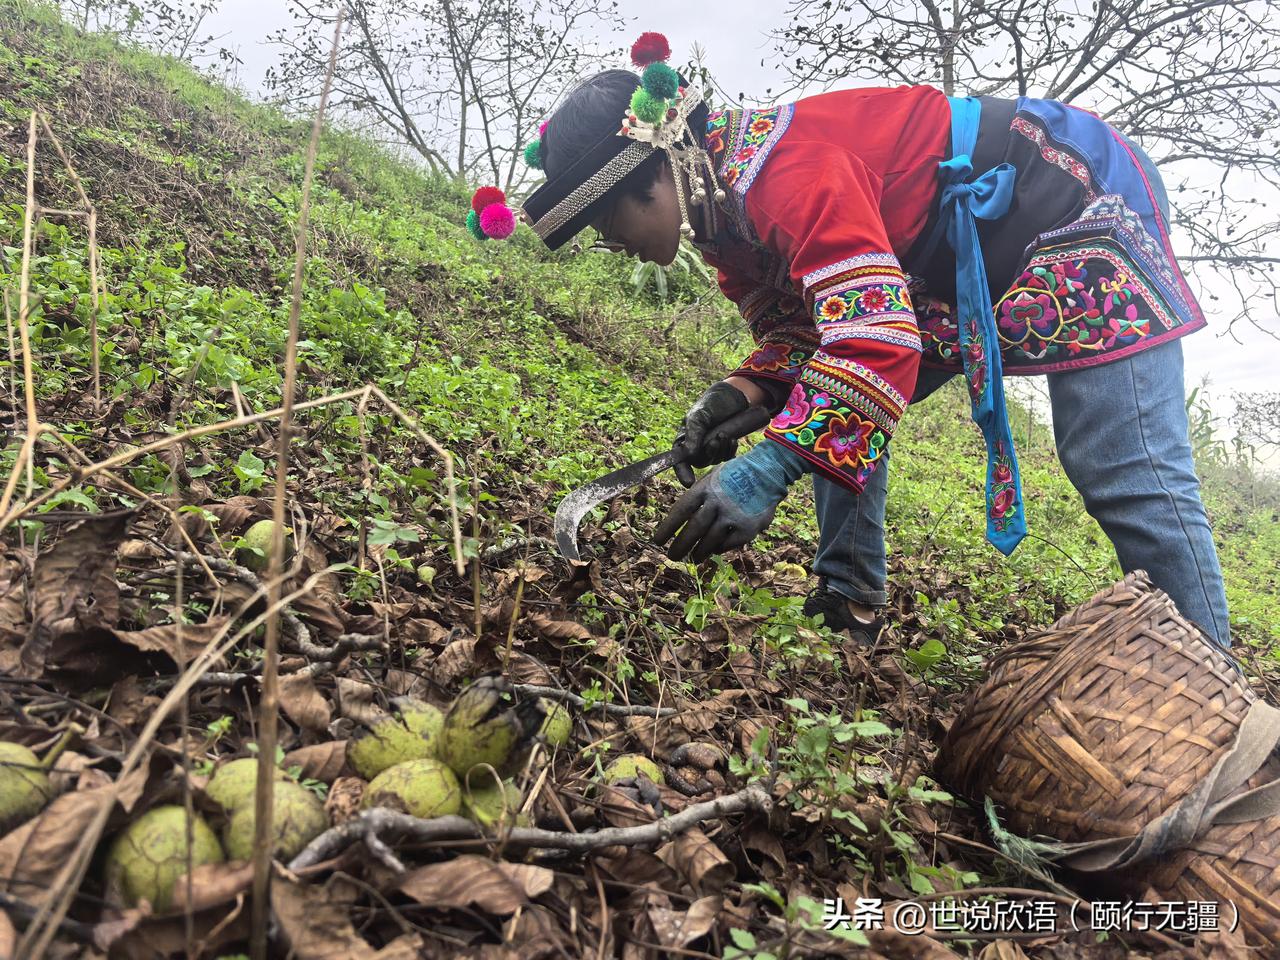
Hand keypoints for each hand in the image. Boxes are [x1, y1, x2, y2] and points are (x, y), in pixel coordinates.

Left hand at [654, 440, 807, 561]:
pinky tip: (714, 551)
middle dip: (680, 546)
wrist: (767, 472)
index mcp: (705, 488)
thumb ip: (699, 496)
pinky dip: (718, 549)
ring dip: (698, 552)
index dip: (667, 528)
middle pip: (693, 529)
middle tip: (672, 556)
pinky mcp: (747, 528)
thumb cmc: (735, 476)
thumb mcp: (713, 477)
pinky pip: (727, 544)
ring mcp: (733, 516)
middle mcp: (717, 502)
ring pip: (709, 541)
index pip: (681, 511)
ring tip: (692, 558)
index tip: (657, 541)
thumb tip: (682, 520)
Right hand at [673, 381, 750, 487]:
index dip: (682, 473)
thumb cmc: (710, 405)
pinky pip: (726, 458)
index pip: (679, 461)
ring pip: (714, 461)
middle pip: (700, 463)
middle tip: (717, 439)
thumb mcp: (699, 416)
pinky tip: (733, 440)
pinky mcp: (723, 448)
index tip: (689, 482)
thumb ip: (693, 435)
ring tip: (726, 434)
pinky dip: (730, 451)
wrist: (731, 397)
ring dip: (722, 450)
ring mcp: (710, 448)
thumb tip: (690, 456)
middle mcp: (695, 447)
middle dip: (710, 453)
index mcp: (684, 440)